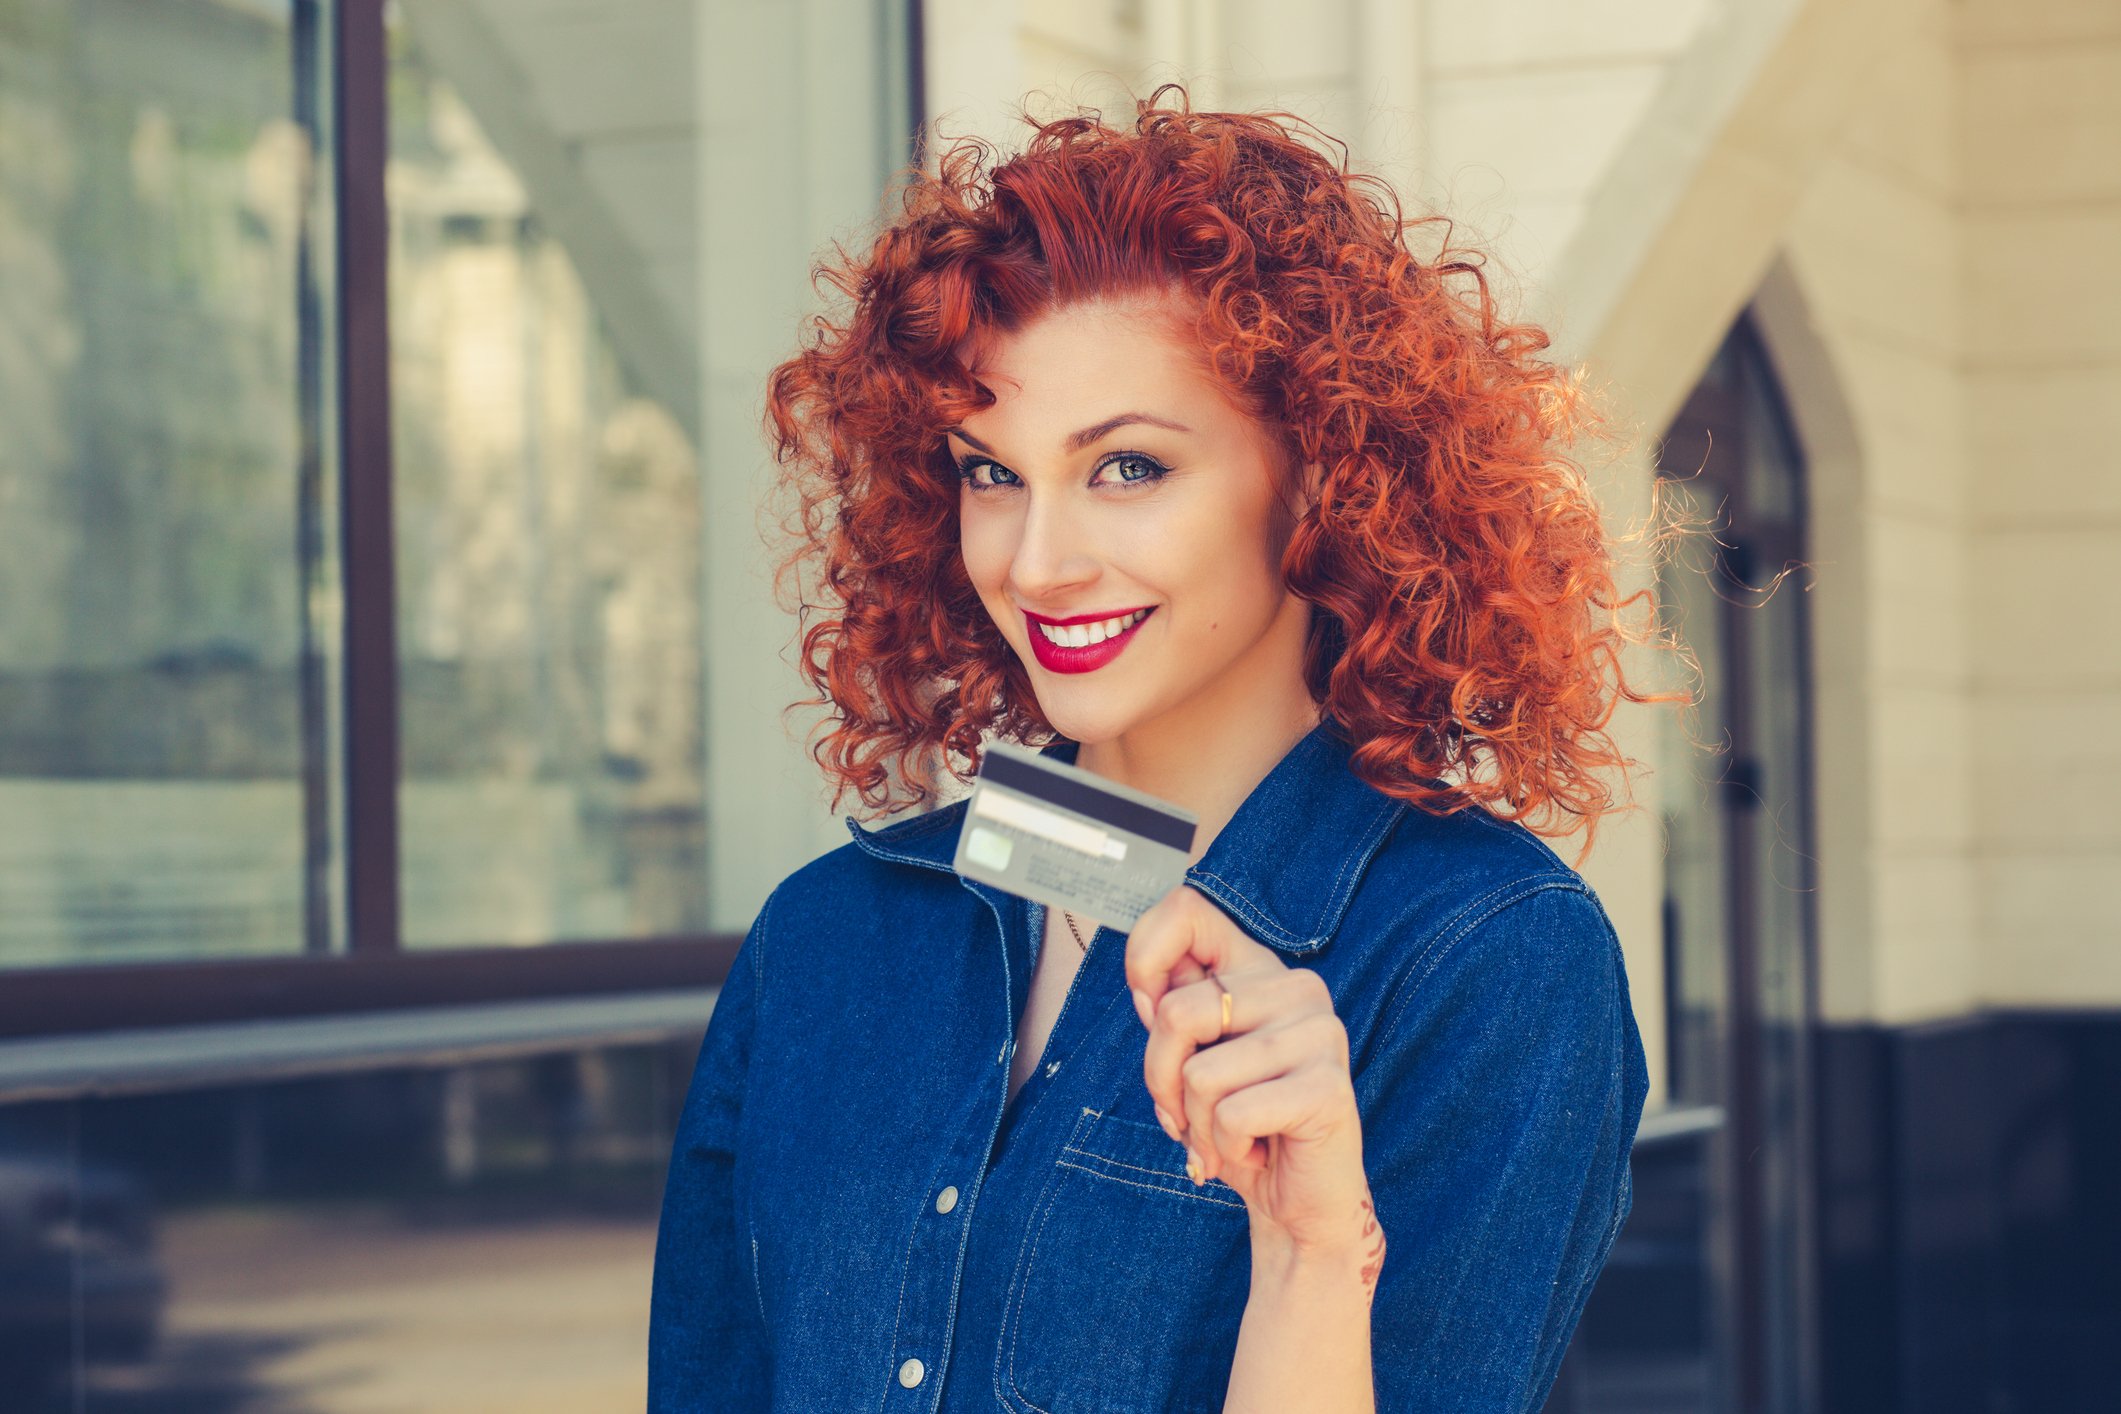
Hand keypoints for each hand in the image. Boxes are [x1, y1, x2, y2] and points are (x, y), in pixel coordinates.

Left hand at [1124, 882, 1383, 1266]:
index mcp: (1260, 971)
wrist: (1299, 1207)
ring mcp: (1319, 1033)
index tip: (1148, 1012)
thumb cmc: (1239, 1128)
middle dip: (1160, 1081)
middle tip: (1182, 1116)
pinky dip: (1224, 1148)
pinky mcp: (1327, 1087)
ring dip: (1195, 1125)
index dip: (1145, 957)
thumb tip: (1149, 992)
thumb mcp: (1195, 1061)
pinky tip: (1255, 1152)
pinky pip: (1230, 1114)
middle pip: (1175, 1014)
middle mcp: (1297, 988)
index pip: (1188, 910)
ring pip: (1199, 1073)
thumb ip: (1176, 1014)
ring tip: (1225, 1139)